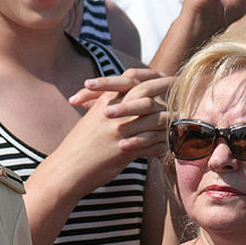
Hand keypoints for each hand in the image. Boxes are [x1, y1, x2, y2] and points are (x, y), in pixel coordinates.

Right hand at [53, 72, 170, 193]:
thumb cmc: (78, 146)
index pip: (130, 77)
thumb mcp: (91, 120)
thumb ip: (107, 106)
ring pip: (156, 117)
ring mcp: (121, 130)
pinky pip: (154, 144)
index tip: (163, 76)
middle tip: (178, 85)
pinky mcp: (126, 151)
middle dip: (165, 86)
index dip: (149, 75)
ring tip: (177, 120)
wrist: (67, 169)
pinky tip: (166, 145)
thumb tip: (126, 100)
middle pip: (146, 90)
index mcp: (104, 101)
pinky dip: (162, 144)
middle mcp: (114, 112)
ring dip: (169, 119)